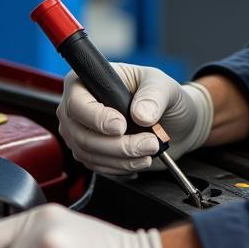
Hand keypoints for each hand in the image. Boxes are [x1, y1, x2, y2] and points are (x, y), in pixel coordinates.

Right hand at [57, 64, 212, 174]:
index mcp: (88, 81)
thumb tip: (140, 115)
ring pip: (88, 154)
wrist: (171, 121)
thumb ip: (153, 96)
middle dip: (118, 145)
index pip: (77, 103)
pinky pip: (96, 166)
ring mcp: (79, 131)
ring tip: (151, 150)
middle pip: (81, 134)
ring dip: (122, 159)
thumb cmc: (161, 95)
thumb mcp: (164, 86)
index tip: (121, 126)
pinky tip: (139, 159)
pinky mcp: (88, 152)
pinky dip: (120, 167)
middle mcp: (77, 106)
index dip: (97, 118)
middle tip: (150, 144)